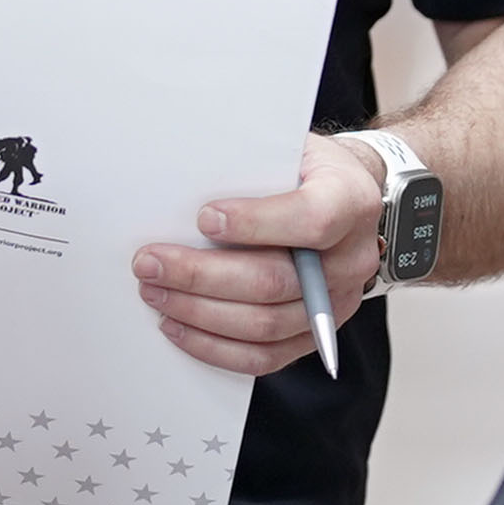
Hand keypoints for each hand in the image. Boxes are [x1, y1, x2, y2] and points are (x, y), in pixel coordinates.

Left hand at [139, 134, 379, 376]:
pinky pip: (266, 356)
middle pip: (276, 281)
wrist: (342, 198)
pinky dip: (216, 346)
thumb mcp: (287, 148)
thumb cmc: (302, 170)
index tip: (203, 218)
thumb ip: (250, 167)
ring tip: (154, 292)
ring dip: (199, 312)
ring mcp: (338, 303)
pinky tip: (179, 326)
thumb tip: (180, 189)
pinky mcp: (315, 334)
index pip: (312, 219)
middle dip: (202, 275)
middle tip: (150, 263)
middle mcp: (353, 259)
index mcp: (351, 201)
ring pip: (266, 324)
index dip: (256, 222)